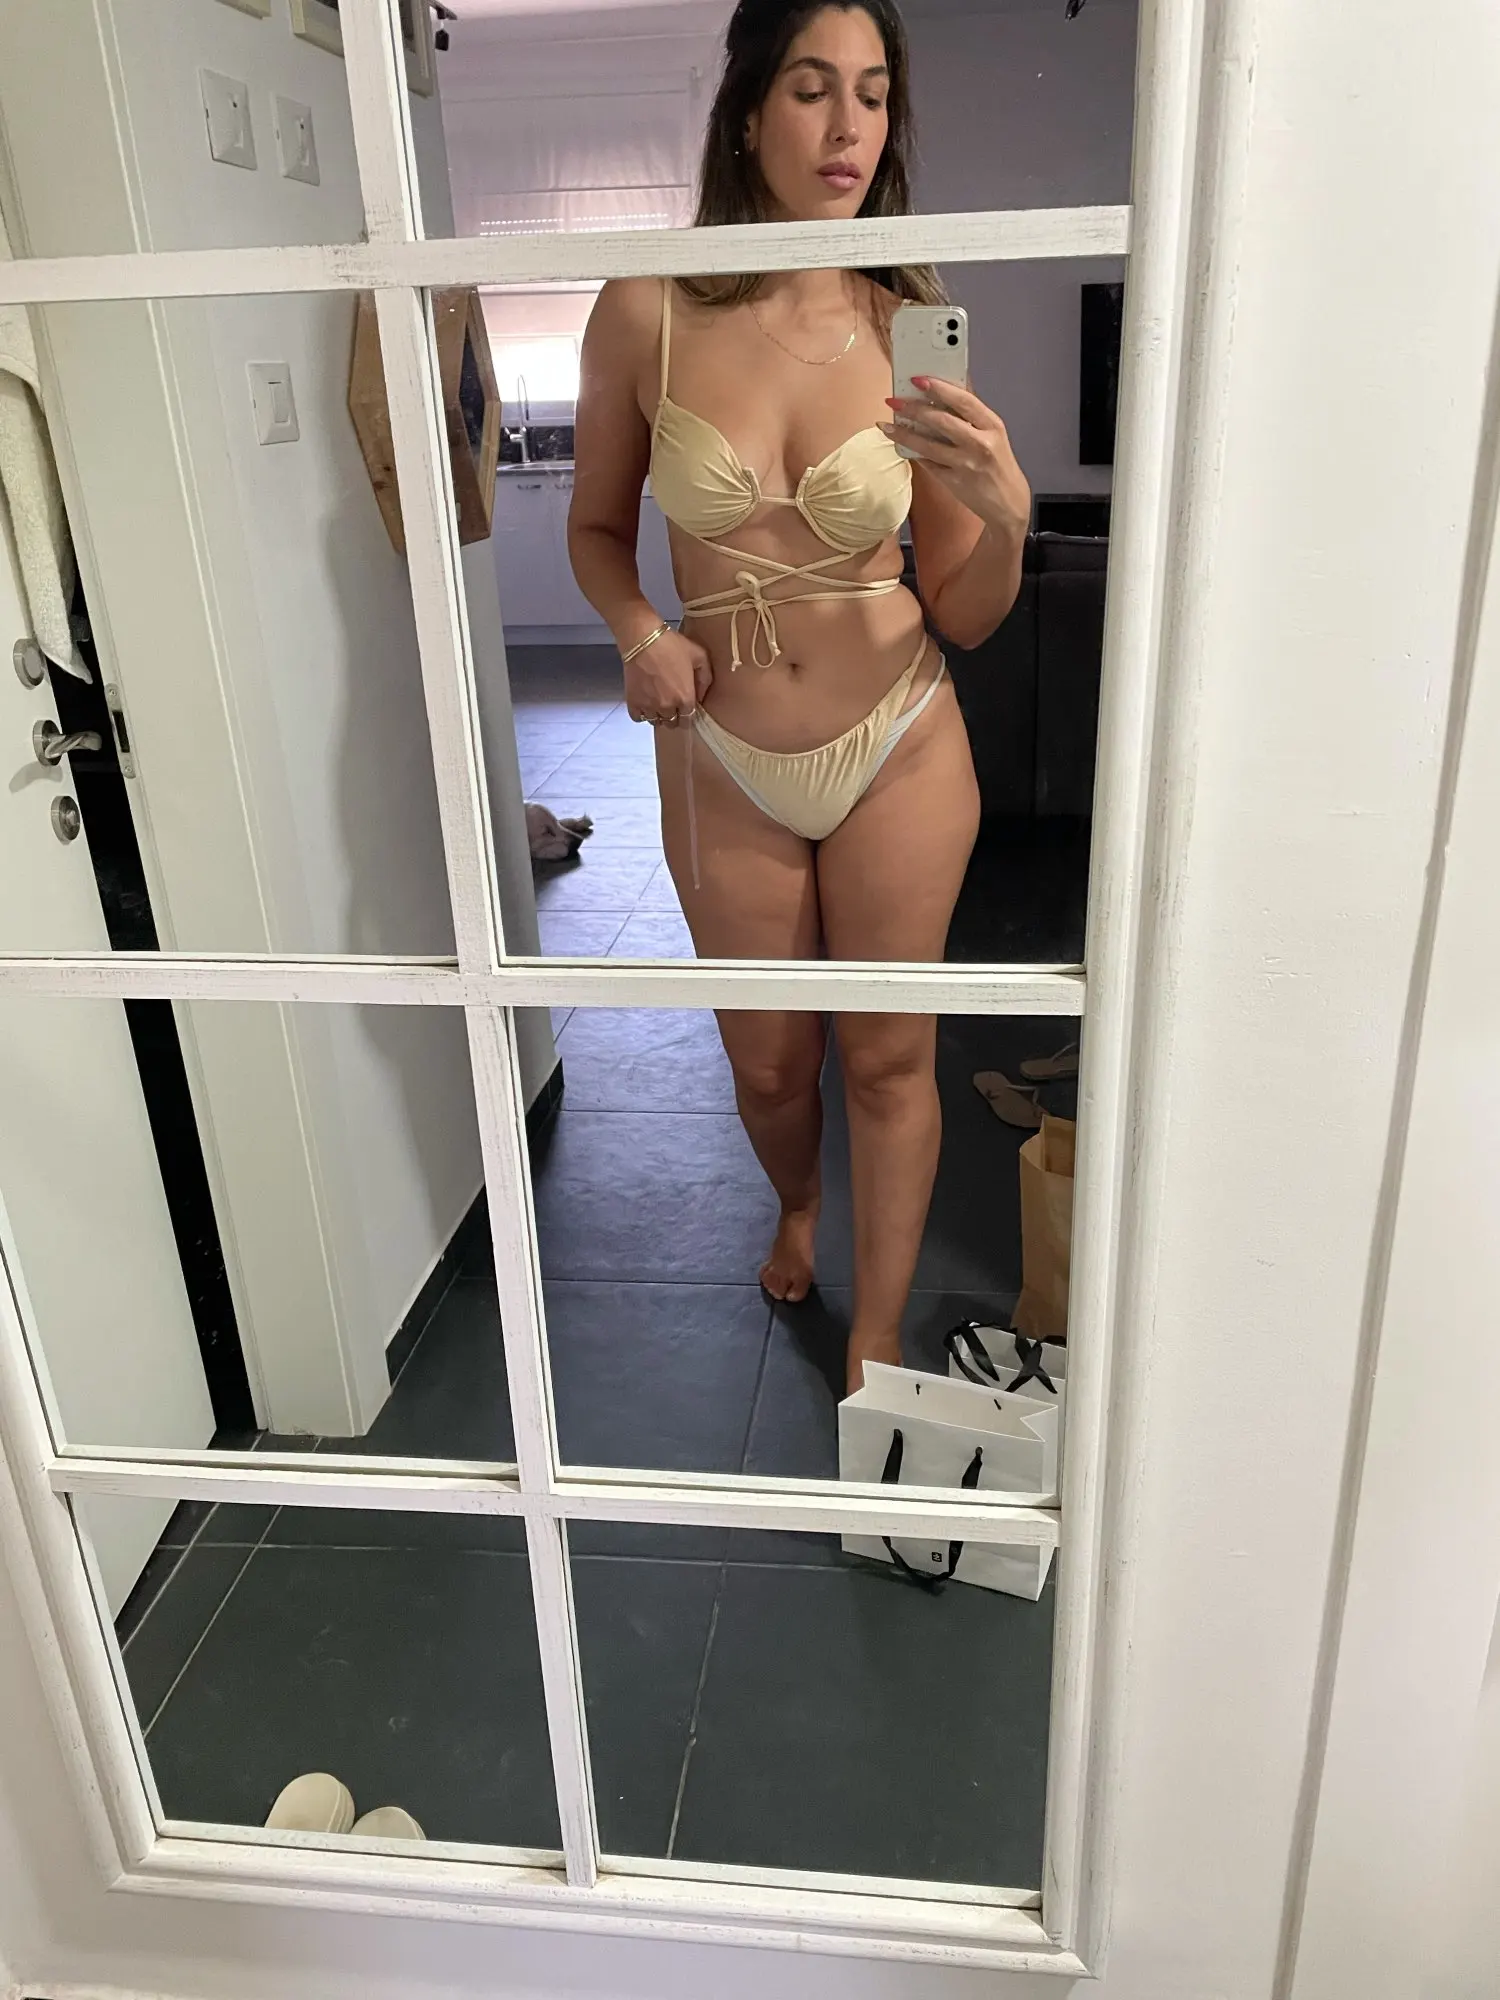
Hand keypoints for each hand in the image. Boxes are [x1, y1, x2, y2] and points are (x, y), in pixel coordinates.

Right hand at [624, 626, 712, 727]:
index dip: (687, 714)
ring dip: (658, 714)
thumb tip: (702, 697)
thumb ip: (705, 678)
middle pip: (672, 723)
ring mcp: (649, 706)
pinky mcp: (633, 702)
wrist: (642, 638)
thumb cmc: (671, 645)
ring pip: (655, 722)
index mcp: (685, 698)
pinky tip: (645, 702)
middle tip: (671, 702)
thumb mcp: (699, 656)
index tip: (684, 706)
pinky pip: (638, 718)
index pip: (688, 720)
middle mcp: (667, 707)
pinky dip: (641, 714)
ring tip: (657, 701)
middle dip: (674, 715)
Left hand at [883, 377, 1030, 534]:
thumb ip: (971, 414)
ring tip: (886, 426)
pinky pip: (928, 464)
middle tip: (894, 401)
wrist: (1008, 502)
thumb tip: (945, 389)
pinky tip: (900, 445)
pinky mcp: (954, 482)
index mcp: (992, 425)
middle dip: (914, 409)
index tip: (918, 379)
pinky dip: (914, 453)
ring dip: (904, 434)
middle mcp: (980, 443)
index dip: (939, 388)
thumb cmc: (998, 463)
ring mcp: (966, 464)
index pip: (963, 400)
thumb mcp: (993, 434)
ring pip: (928, 445)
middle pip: (942, 421)